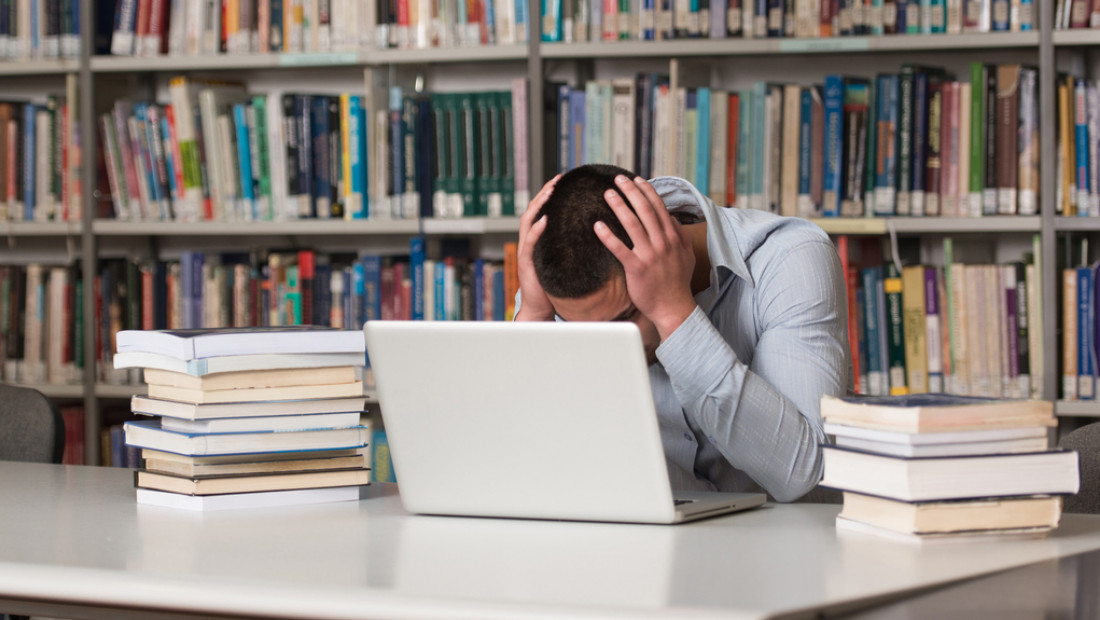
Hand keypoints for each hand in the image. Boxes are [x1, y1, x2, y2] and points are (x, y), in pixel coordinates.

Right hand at [514, 175, 559, 320]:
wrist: (541, 309)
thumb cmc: (555, 287)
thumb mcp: (565, 261)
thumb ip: (571, 247)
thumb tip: (595, 235)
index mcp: (540, 240)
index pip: (543, 210)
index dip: (551, 194)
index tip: (563, 181)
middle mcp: (530, 242)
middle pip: (534, 210)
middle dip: (544, 193)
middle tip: (557, 180)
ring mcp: (526, 252)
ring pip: (528, 221)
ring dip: (539, 205)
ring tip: (549, 193)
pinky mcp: (526, 263)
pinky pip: (530, 243)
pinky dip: (536, 230)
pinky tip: (544, 220)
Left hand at [594, 176, 696, 339]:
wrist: (673, 308)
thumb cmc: (678, 283)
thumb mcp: (687, 256)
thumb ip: (680, 235)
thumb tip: (671, 219)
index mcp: (672, 237)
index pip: (658, 208)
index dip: (647, 192)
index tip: (637, 180)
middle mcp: (662, 243)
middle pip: (644, 210)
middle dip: (631, 192)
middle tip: (618, 179)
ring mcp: (650, 255)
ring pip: (632, 225)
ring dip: (619, 206)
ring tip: (607, 194)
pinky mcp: (637, 268)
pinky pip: (620, 249)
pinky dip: (608, 236)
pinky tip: (597, 225)